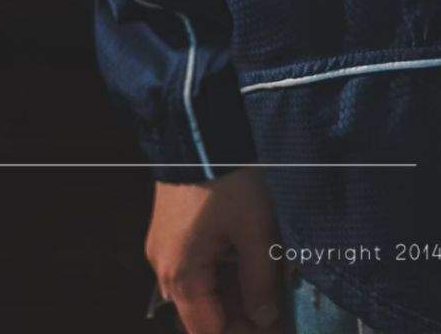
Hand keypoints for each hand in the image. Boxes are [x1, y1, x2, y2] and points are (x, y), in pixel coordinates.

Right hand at [146, 169, 284, 333]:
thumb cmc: (228, 180)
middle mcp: (166, 267)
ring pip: (202, 286)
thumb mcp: (254, 230)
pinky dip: (223, 270)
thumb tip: (265, 319)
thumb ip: (259, 281)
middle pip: (202, 310)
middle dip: (238, 316)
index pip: (207, 330)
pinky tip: (251, 266)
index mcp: (180, 275)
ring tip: (269, 292)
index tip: (271, 329)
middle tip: (274, 313)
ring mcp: (167, 246)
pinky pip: (199, 262)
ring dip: (232, 293)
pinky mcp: (174, 227)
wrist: (199, 127)